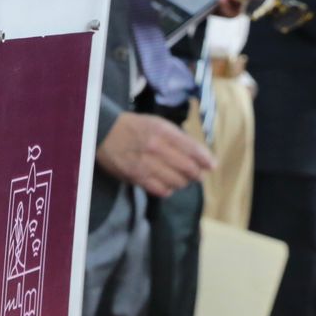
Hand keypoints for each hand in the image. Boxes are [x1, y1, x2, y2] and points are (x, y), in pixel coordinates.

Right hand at [95, 112, 214, 196]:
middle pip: (188, 169)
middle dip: (197, 174)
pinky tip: (166, 183)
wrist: (104, 133)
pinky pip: (162, 191)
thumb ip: (180, 139)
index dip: (206, 160)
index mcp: (163, 132)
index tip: (211, 165)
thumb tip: (203, 156)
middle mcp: (156, 148)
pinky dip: (168, 189)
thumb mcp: (158, 124)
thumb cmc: (135, 127)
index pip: (193, 149)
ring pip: (177, 182)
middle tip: (196, 174)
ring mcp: (146, 165)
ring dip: (183, 182)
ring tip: (180, 178)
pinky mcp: (137, 178)